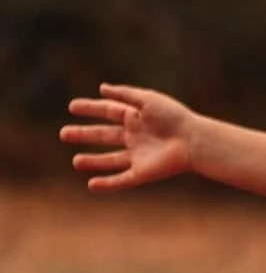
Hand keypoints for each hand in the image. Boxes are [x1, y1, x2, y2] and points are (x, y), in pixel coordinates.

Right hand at [61, 83, 201, 191]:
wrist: (194, 141)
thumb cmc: (174, 118)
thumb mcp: (148, 100)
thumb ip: (125, 95)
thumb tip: (102, 88)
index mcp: (137, 117)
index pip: (109, 111)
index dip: (91, 108)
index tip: (72, 107)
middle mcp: (136, 136)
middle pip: (105, 135)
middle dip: (85, 134)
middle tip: (64, 134)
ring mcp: (139, 155)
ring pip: (111, 159)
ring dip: (94, 161)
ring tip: (76, 161)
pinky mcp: (144, 172)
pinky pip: (122, 179)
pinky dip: (108, 184)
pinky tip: (92, 185)